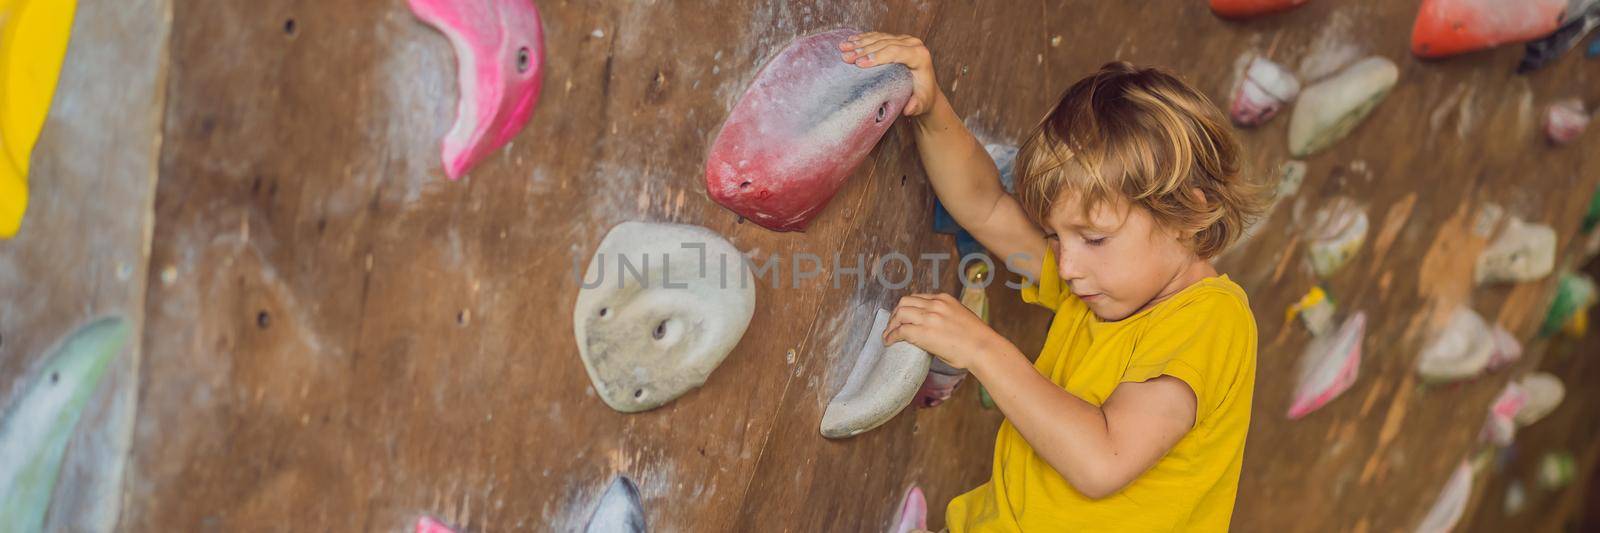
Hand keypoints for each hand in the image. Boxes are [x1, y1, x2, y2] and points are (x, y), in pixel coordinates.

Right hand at [838, 32, 940, 116]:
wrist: (927, 91)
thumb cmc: (923, 99)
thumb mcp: (921, 105)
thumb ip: (916, 106)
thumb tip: (909, 109)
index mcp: (920, 56)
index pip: (895, 52)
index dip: (877, 56)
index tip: (860, 64)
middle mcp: (914, 44)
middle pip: (885, 44)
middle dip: (863, 51)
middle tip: (846, 58)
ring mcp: (905, 40)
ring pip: (879, 38)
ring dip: (859, 43)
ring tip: (843, 48)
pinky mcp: (898, 39)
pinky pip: (878, 36)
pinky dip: (863, 39)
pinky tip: (850, 41)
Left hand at [883, 293, 1008, 370]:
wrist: (983, 348)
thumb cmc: (976, 339)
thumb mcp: (960, 317)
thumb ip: (945, 316)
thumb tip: (934, 326)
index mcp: (944, 299)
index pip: (918, 297)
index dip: (907, 307)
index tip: (904, 317)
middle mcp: (935, 304)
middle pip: (905, 301)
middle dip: (896, 313)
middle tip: (893, 325)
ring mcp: (929, 317)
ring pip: (900, 313)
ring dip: (891, 324)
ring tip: (889, 334)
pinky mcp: (924, 332)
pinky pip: (900, 330)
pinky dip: (891, 335)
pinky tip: (889, 341)